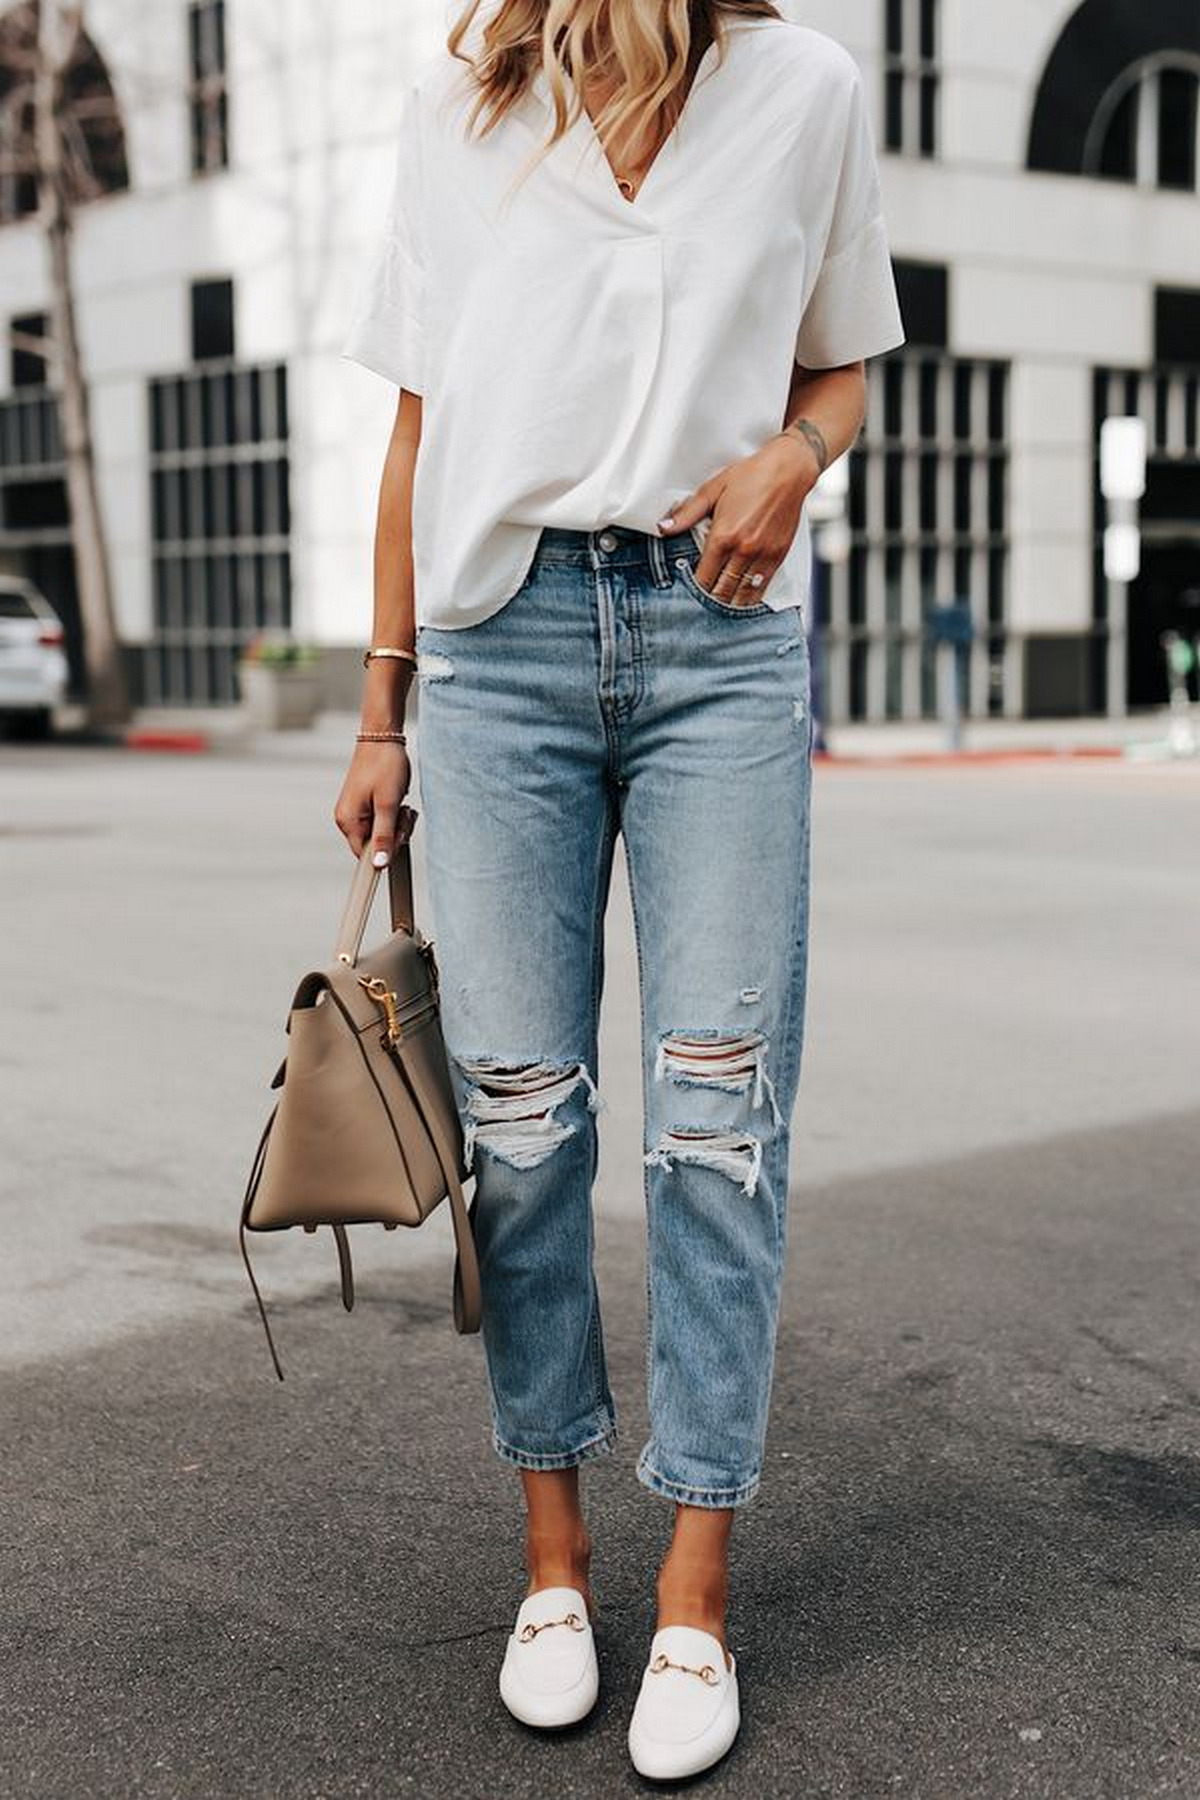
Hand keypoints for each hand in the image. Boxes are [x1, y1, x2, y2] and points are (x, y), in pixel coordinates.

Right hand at [333, 741, 412, 863]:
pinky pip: (382, 822)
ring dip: (398, 824)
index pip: (366, 856)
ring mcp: (356, 812)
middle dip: (395, 834)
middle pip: (376, 845)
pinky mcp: (366, 805)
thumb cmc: (384, 765)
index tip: (399, 835)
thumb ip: (384, 836)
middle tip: (403, 812)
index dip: (386, 851)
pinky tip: (400, 802)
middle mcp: (348, 819)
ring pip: (382, 834)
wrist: (383, 737)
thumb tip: (380, 864)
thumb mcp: (388, 804)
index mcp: (348, 821)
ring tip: (402, 805)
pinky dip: (394, 816)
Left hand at [658, 433, 819, 603]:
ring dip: (730, 603)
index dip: (695, 589)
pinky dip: (750, 598)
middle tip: (703, 604)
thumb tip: (663, 528)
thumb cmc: (750, 476)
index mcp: (723, 536)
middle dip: (711, 600)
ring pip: (743, 595)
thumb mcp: (712, 490)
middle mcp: (743, 550)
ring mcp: (762, 556)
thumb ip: (686, 514)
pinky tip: (742, 601)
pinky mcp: (777, 557)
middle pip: (722, 591)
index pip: (704, 578)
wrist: (788, 472)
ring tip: (721, 606)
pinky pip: (762, 588)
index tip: (691, 591)